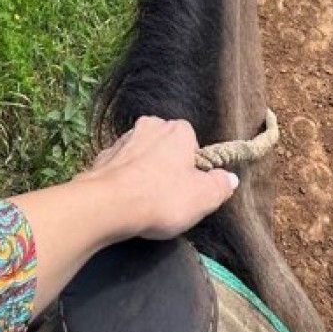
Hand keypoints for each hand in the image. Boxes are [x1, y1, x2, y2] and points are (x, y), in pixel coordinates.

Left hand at [76, 116, 237, 241]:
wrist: (107, 205)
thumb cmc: (162, 198)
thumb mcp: (204, 198)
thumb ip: (221, 185)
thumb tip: (230, 178)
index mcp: (177, 130)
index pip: (192, 142)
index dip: (194, 167)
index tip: (191, 189)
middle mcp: (150, 126)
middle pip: (166, 147)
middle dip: (169, 167)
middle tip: (170, 197)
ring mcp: (123, 140)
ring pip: (142, 156)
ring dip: (146, 172)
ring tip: (146, 202)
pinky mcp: (103, 156)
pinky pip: (121, 167)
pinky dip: (125, 180)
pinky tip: (126, 200)